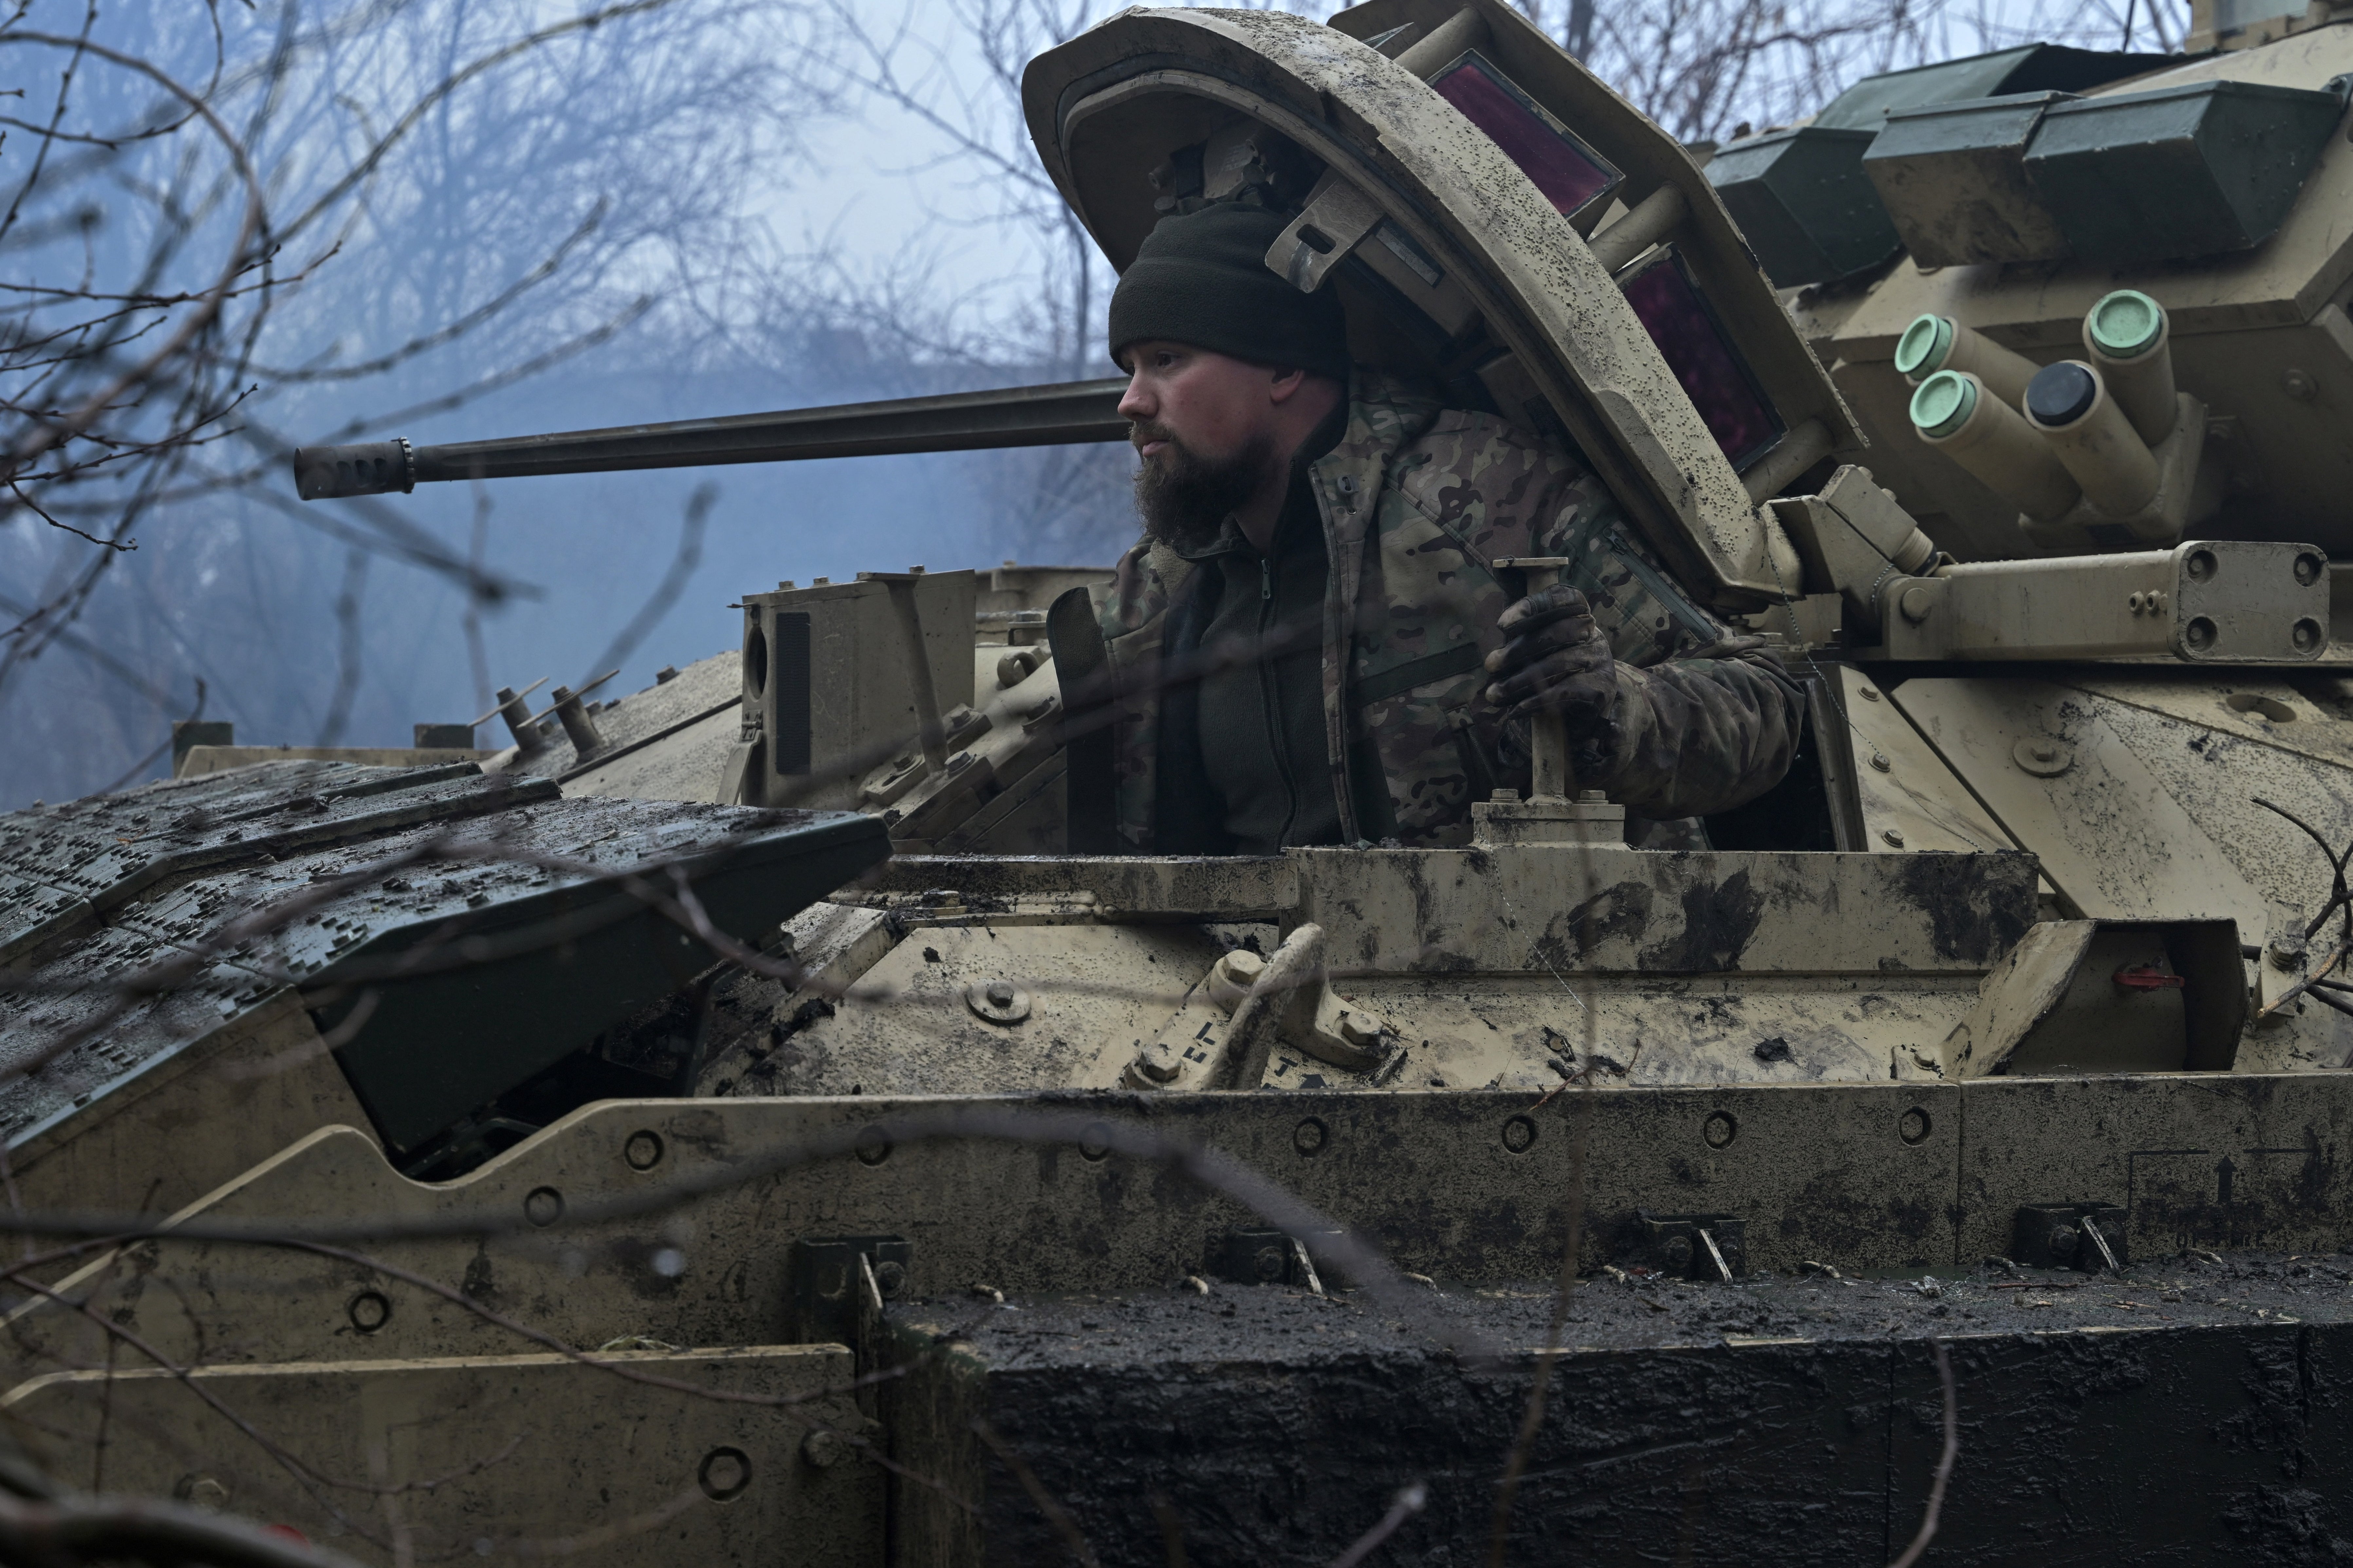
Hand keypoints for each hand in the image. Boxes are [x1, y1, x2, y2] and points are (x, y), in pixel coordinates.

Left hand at [1482, 584, 1617, 732]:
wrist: (1587, 708)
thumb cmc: (1553, 670)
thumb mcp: (1538, 649)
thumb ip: (1521, 640)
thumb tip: (1493, 654)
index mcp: (1578, 614)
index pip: (1562, 599)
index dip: (1532, 607)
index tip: (1502, 624)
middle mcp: (1592, 633)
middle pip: (1557, 633)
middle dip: (1518, 650)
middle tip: (1490, 666)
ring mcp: (1600, 659)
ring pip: (1558, 664)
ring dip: (1520, 681)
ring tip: (1494, 694)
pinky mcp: (1602, 688)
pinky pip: (1566, 691)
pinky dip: (1537, 701)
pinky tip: (1516, 710)